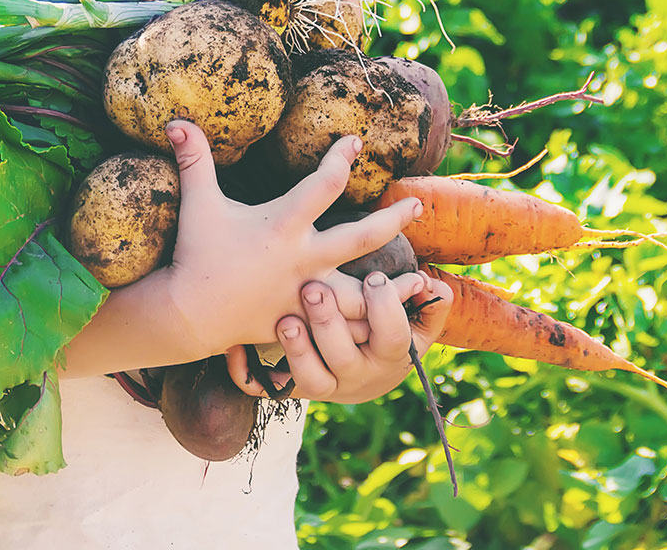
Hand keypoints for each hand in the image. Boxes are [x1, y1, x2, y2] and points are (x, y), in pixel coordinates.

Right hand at [158, 119, 422, 359]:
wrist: (189, 314)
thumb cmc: (195, 254)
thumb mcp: (198, 203)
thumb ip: (194, 161)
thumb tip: (176, 120)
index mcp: (282, 225)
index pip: (324, 183)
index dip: (342, 157)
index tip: (355, 142)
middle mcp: (303, 258)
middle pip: (363, 236)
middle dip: (394, 218)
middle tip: (417, 204)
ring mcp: (307, 293)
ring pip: (364, 292)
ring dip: (394, 287)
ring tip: (422, 279)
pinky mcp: (304, 321)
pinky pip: (344, 327)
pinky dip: (369, 325)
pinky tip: (389, 320)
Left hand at [226, 269, 453, 402]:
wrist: (359, 376)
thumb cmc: (384, 333)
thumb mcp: (414, 324)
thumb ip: (429, 306)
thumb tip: (434, 287)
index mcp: (387, 356)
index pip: (393, 338)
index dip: (385, 309)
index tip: (373, 277)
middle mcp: (353, 376)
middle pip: (343, 359)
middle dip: (329, 325)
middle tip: (314, 289)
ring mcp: (320, 385)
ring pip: (308, 379)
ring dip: (295, 350)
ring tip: (284, 320)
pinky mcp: (287, 388)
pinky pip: (262, 388)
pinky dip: (245, 371)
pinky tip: (232, 347)